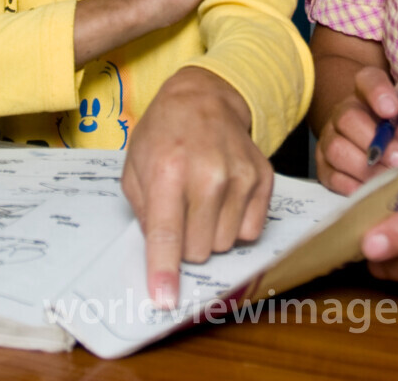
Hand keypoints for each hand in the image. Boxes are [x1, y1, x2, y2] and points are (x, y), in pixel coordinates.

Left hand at [121, 67, 271, 308]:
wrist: (204, 99)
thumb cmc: (163, 134)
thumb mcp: (134, 168)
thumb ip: (143, 214)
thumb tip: (160, 260)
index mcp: (168, 169)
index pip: (166, 233)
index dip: (164, 271)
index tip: (165, 299)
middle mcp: (208, 173)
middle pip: (198, 250)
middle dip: (185, 245)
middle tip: (180, 215)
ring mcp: (241, 176)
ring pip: (225, 244)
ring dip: (209, 235)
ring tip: (201, 202)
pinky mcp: (263, 179)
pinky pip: (250, 231)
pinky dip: (234, 224)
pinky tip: (224, 198)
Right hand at [315, 65, 397, 194]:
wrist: (390, 163)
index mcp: (369, 92)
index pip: (368, 80)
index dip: (377, 93)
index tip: (392, 110)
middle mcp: (344, 111)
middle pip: (347, 118)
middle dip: (375, 142)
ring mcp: (330, 138)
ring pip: (336, 148)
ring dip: (365, 167)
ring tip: (389, 177)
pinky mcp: (324, 166)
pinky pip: (330, 175)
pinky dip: (353, 184)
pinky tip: (371, 188)